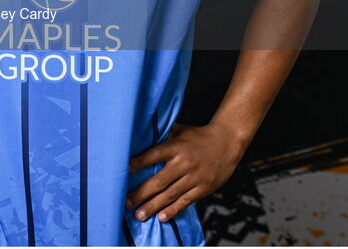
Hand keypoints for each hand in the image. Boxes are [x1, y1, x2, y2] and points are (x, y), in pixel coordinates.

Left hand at [125, 122, 245, 222]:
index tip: (120, 173)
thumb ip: (161, 135)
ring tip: (139, 214)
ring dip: (153, 206)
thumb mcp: (179, 130)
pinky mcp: (203, 188)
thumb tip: (140, 133)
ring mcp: (194, 177)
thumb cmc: (199, 136)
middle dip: (140, 194)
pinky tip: (162, 217)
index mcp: (175, 147)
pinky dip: (173, 210)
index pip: (151, 156)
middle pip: (158, 181)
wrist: (227, 142)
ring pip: (170, 195)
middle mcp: (183, 163)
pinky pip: (186, 201)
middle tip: (126, 203)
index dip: (136, 164)